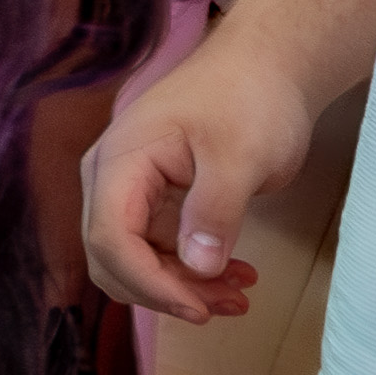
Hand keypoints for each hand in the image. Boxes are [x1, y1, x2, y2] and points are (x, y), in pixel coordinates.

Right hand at [82, 38, 319, 323]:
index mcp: (119, 163)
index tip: (200, 308)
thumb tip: (198, 268)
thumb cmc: (249, 100)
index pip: (110, 239)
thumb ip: (215, 210)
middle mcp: (110, 180)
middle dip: (165, 291)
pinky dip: (189, 270)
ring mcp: (129, 190)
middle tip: (230, 304)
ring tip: (240, 294)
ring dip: (180, 286)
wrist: (265, 65)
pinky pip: (156, 248)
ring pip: (134, 259)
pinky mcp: (154, 199)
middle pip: (113, 257)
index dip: (149, 283)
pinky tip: (234, 274)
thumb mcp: (240, 155)